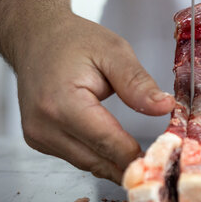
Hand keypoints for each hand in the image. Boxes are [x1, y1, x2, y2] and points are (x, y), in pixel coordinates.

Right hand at [15, 12, 175, 182]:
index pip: (106, 141)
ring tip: (145, 158)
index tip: (163, 157)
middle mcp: (43, 125)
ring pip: (88, 164)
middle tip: (160, 162)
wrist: (35, 36)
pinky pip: (77, 157)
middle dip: (130, 164)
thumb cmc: (71, 41)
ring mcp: (38, 135)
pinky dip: (100, 156)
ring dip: (116, 164)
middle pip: (98, 160)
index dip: (136, 155)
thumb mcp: (113, 52)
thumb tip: (165, 107)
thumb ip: (138, 83)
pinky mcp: (39, 140)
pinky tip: (118, 149)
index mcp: (61, 102)